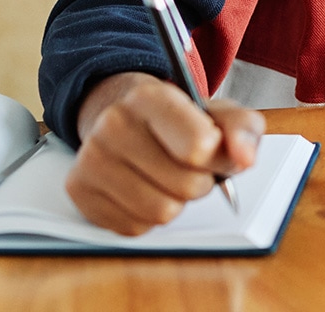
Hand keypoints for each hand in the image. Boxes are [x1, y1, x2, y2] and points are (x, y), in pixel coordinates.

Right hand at [65, 70, 265, 234]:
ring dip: (176, 202)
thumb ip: (242, 128)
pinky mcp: (79, 191)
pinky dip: (148, 215)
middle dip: (201, 182)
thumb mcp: (216, 111)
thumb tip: (245, 158)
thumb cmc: (176, 118)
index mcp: (149, 98)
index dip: (219, 158)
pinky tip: (144, 188)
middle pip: (186, 185)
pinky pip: (134, 227)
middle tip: (192, 166)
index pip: (199, 146)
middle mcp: (113, 125)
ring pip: (161, 212)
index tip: (215, 151)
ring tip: (168, 177)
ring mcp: (91, 159)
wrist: (121, 114)